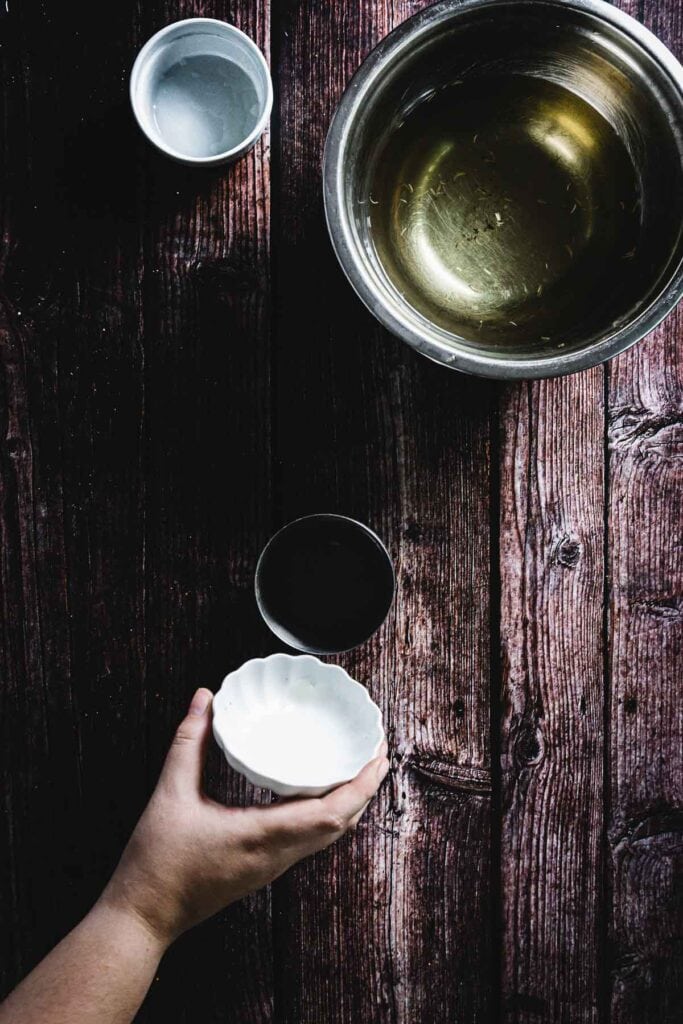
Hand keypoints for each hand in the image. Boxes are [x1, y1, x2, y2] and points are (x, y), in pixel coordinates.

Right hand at [99, 688, 388, 946]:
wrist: (142, 918)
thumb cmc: (156, 863)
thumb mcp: (169, 793)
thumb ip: (188, 741)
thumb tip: (203, 698)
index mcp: (263, 836)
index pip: (332, 813)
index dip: (361, 783)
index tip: (377, 752)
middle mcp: (277, 855)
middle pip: (341, 824)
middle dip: (365, 787)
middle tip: (375, 749)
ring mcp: (272, 866)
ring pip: (328, 835)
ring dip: (350, 802)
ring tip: (357, 766)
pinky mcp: (263, 869)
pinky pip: (310, 840)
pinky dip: (327, 814)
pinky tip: (319, 793)